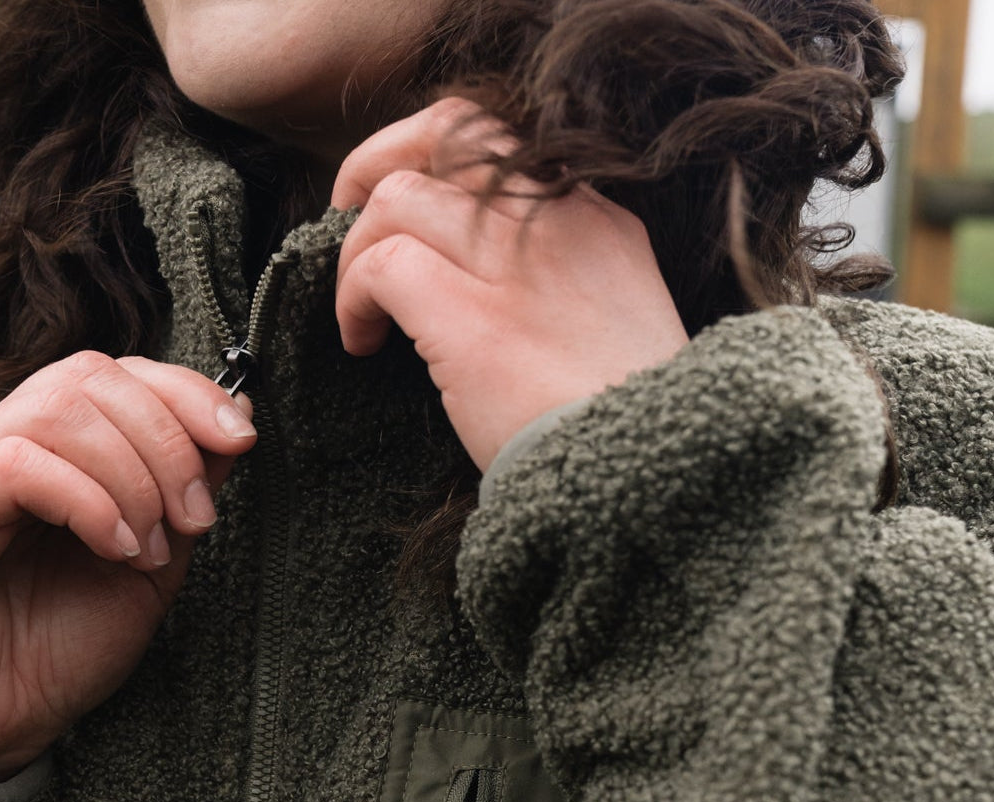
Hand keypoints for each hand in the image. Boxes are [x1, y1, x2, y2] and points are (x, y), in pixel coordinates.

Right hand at [0, 352, 255, 780]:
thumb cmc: (59, 655)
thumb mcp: (153, 568)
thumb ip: (186, 494)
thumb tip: (237, 416)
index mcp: (48, 452)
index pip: (114, 373)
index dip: (184, 391)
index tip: (240, 439)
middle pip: (89, 376)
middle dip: (167, 439)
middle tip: (194, 519)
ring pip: (56, 409)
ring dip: (132, 475)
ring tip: (149, 549)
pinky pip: (16, 463)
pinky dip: (87, 499)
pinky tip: (115, 549)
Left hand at [332, 97, 689, 470]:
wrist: (644, 477)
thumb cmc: (617, 423)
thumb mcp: (611, 323)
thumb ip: (560, 279)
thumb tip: (473, 275)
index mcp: (597, 223)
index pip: (499, 144)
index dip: (432, 165)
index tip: (401, 211)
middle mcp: (561, 226)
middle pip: (448, 134)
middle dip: (376, 168)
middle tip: (349, 223)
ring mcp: (517, 269)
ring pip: (399, 196)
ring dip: (355, 249)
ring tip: (359, 311)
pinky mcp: (474, 323)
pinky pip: (382, 265)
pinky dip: (352, 296)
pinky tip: (361, 342)